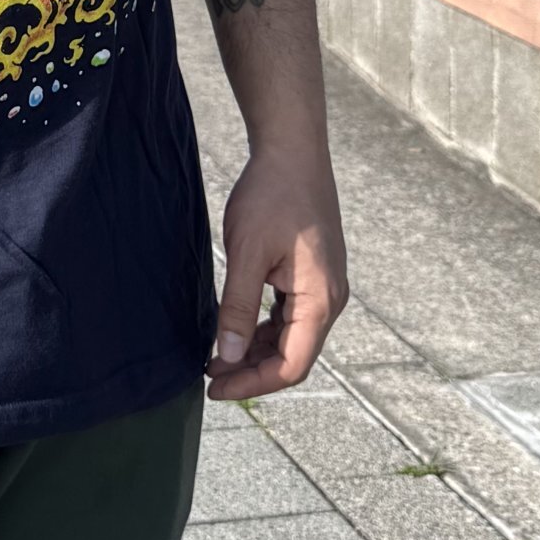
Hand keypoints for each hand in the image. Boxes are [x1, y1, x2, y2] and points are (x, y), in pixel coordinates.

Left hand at [205, 140, 348, 399]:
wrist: (292, 151)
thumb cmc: (271, 196)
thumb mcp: (247, 252)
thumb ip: (237, 306)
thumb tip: (226, 355)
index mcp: (320, 300)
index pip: (291, 365)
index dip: (252, 384)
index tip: (215, 388)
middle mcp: (330, 299)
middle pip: (293, 356)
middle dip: (251, 371)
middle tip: (209, 375)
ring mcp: (323, 287)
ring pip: (291, 337)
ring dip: (256, 351)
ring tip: (216, 357)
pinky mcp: (312, 274)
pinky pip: (290, 315)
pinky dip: (263, 328)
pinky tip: (235, 328)